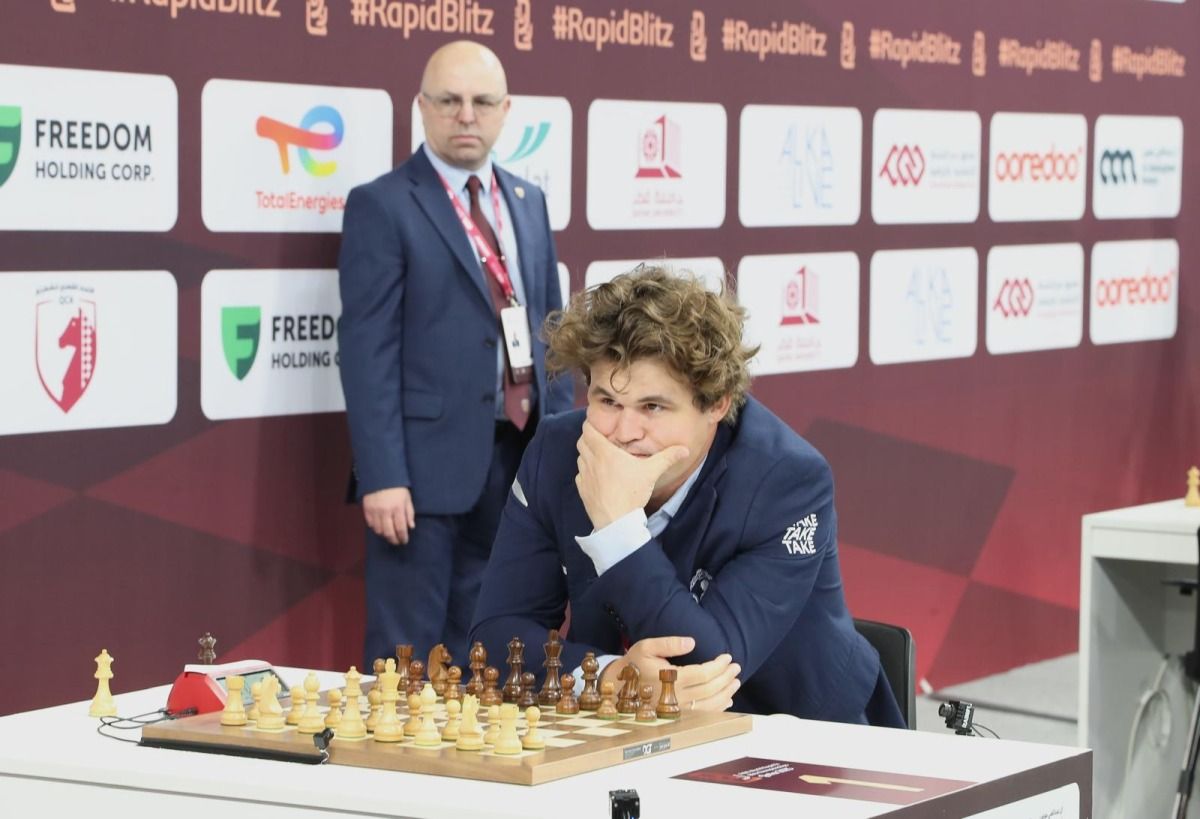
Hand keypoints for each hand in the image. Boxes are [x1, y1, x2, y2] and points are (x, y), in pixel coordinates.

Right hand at [362, 487, 415, 545]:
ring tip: (389, 535)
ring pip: (379, 530)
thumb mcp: (407, 498)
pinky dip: (375, 528)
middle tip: (397, 542)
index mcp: (398, 508)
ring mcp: (375, 511)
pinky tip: (380, 527)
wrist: (381, 475)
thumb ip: (409, 513)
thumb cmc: (397, 487)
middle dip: (394, 540)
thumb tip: (411, 527)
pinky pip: (370, 524)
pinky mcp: (367, 509)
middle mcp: (386, 511)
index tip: (404, 541)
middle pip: (389, 533)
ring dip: (384, 535)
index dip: (403, 538)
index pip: (401, 528)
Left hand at [575, 421, 689, 529]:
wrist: (617, 522)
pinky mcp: (582, 490)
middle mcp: (591, 461)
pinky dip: (586, 472)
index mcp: (605, 452)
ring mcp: (584, 476)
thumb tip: (685, 449)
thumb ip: (667, 458)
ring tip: (600, 458)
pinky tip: (597, 476)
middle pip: (581, 442)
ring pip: (580, 458)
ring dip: (587, 455)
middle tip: (601, 440)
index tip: (599, 426)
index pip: (588, 430)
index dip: (591, 425)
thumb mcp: (652, 472)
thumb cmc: (632, 493)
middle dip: (589, 438)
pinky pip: (580, 475)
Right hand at [601, 636, 740, 712]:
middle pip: (710, 689)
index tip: (727, 657)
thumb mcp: (647, 647)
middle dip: (727, 677)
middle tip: (736, 667)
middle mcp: (676, 697)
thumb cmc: (634, 664)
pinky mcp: (678, 716)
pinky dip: (718, 707)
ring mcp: (678, 710)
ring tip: (736, 681)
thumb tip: (692, 642)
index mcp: (670, 678)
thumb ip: (669, 643)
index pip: (703, 673)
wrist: (618, 688)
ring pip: (710, 704)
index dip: (719, 666)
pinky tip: (726, 699)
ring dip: (726, 692)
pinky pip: (703, 715)